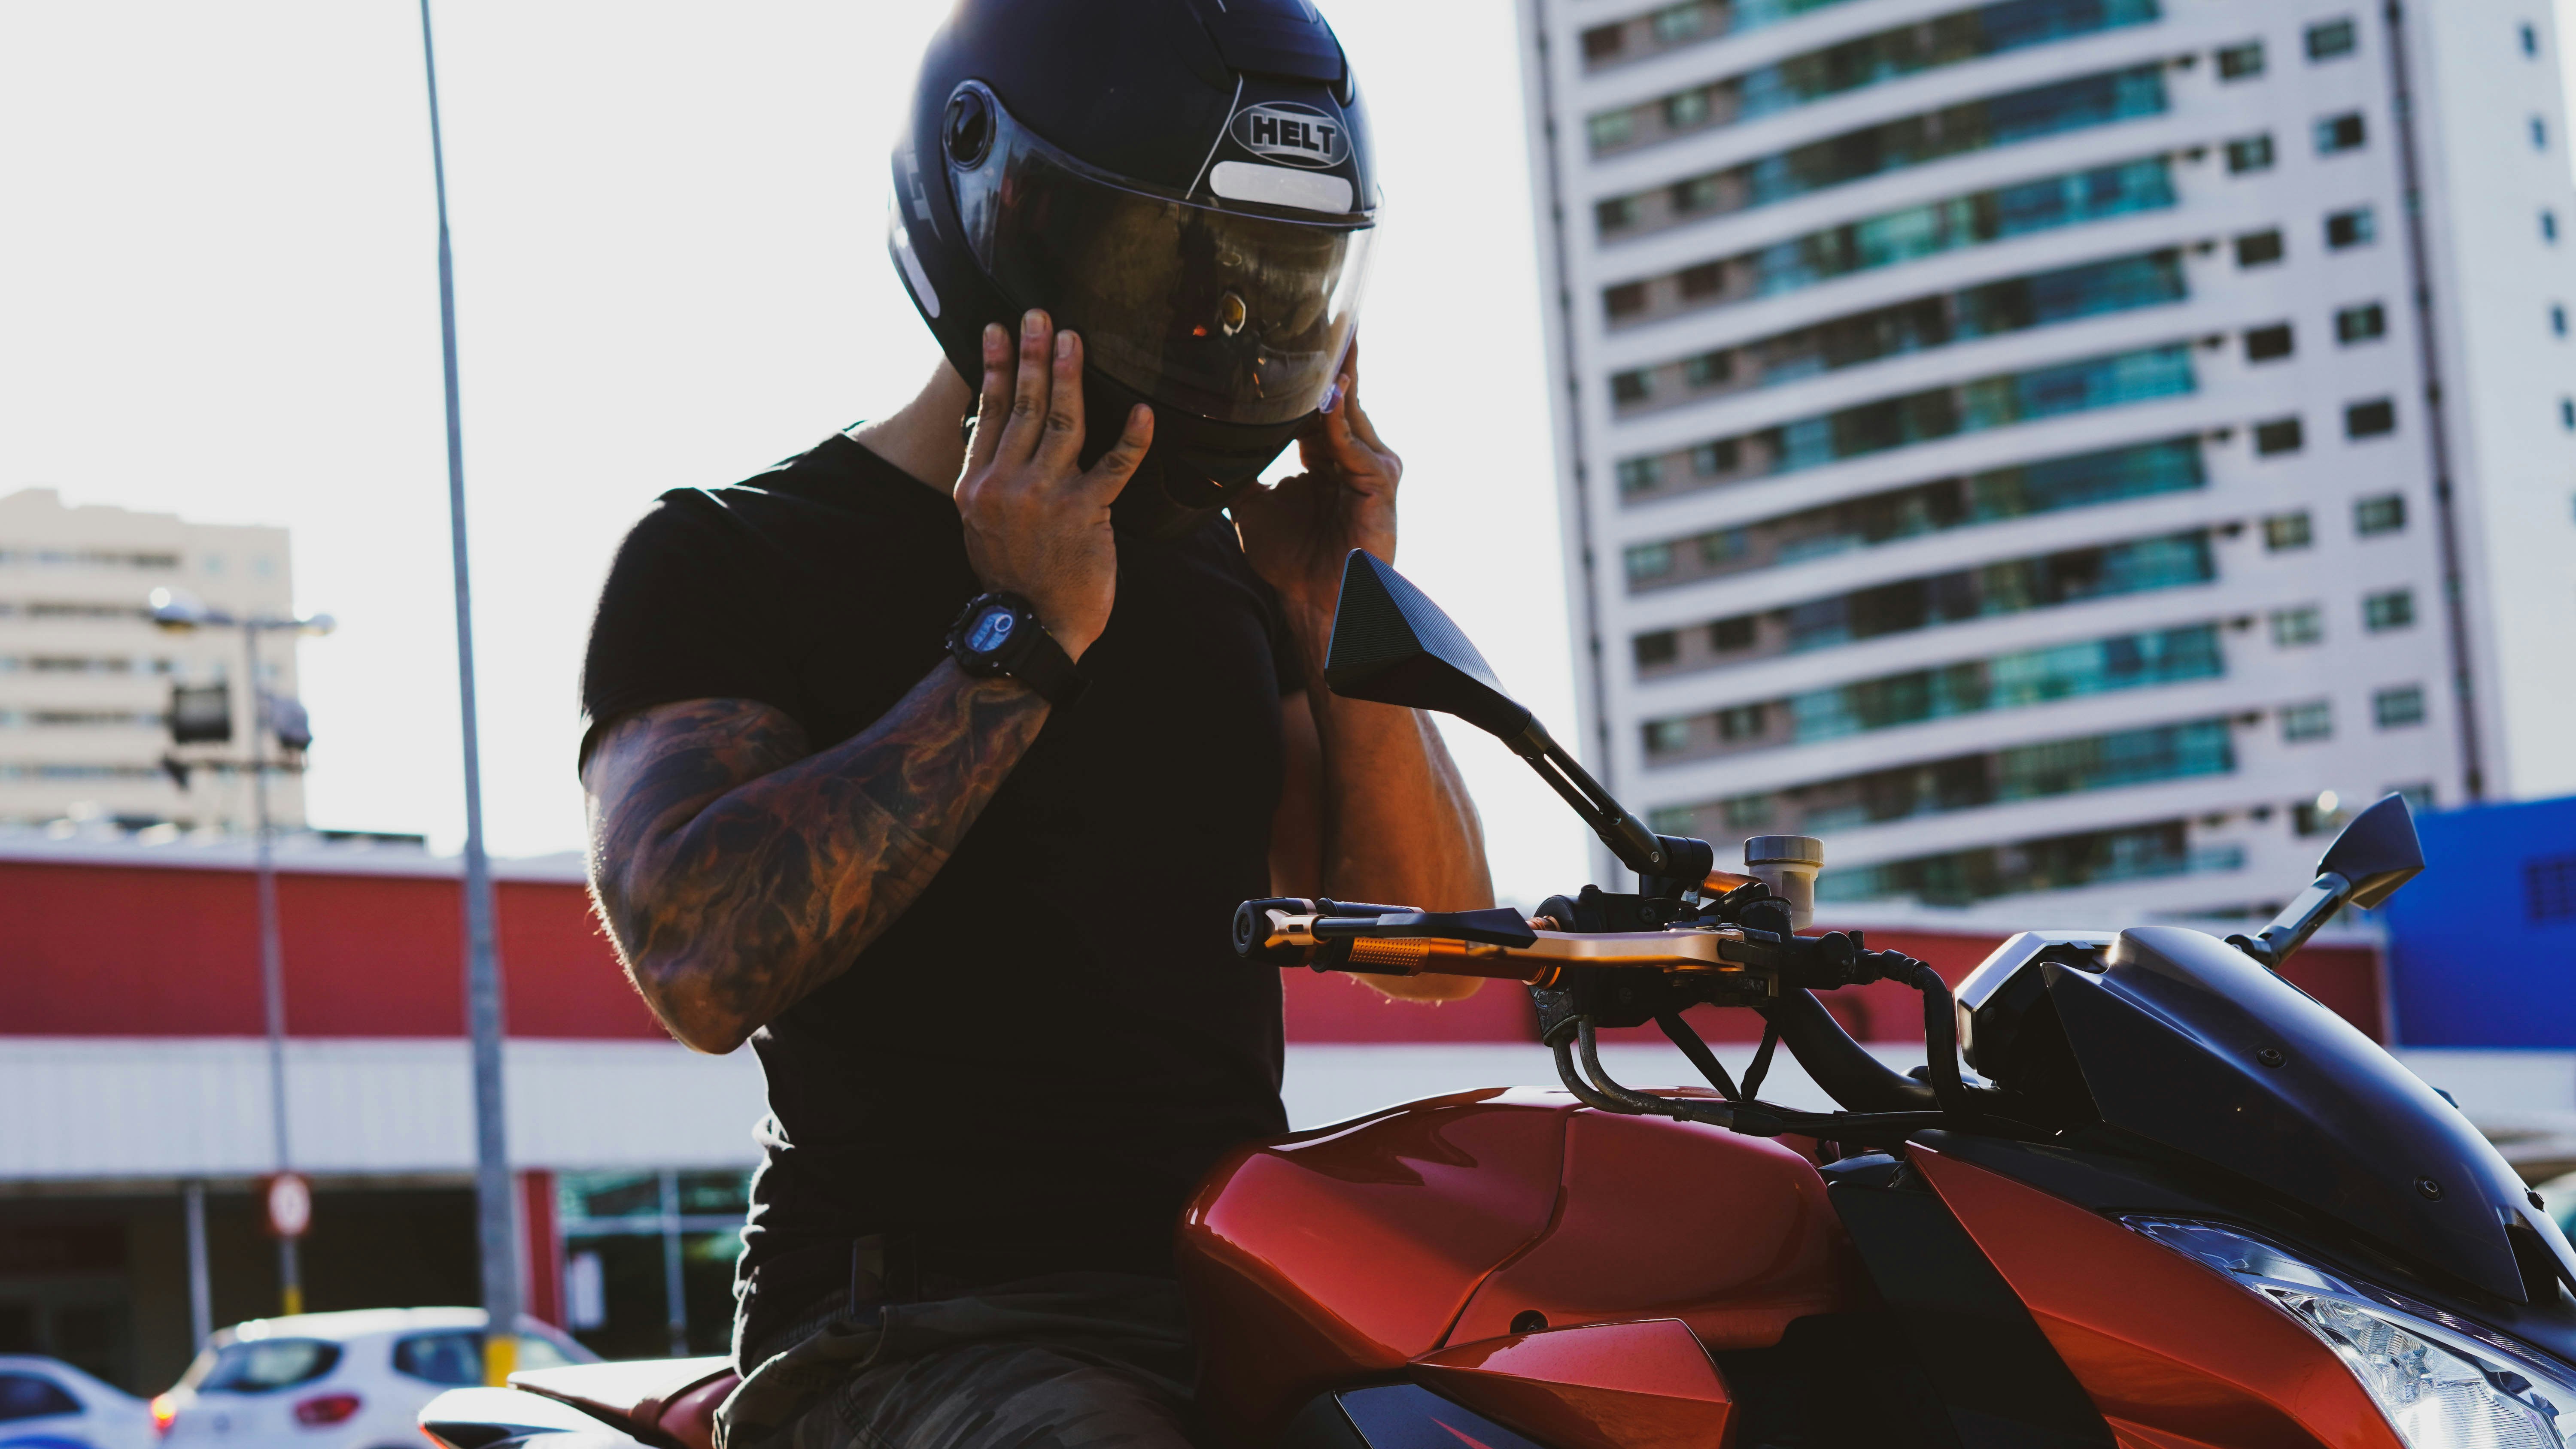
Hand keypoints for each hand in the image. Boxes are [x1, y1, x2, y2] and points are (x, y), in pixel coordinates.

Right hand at [955, 310, 1152, 661]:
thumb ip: (989, 479)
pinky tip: (1144, 411)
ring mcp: (1045, 497)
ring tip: (1074, 340)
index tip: (998, 329)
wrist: (1030, 629)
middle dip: (1031, 355)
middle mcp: (1006, 485)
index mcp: (977, 485)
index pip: (987, 412)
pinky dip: (1132, 437)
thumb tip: (996, 433)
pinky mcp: (1085, 513)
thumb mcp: (980, 525)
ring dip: (1069, 376)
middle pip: (1022, 406)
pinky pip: (1114, 466)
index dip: (993, 366)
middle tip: (1040, 315)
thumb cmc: (1012, 577)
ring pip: (1061, 422)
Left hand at [1233, 335, 1399, 614]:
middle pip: (1341, 394)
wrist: (1313, 602)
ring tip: (1335, 334)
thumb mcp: (1252, 506)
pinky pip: (1353, 445)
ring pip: (1351, 410)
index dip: (1308, 370)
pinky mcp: (1379, 484)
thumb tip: (1205, 445)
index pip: (1317, 402)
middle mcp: (1353, 454)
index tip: (1297, 330)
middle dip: (1336, 354)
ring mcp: (1371, 466)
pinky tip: (1328, 397)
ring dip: (1341, 374)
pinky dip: (1339, 421)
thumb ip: (1241, 470)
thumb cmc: (1290, 561)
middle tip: (1329, 311)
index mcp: (1326, 455)